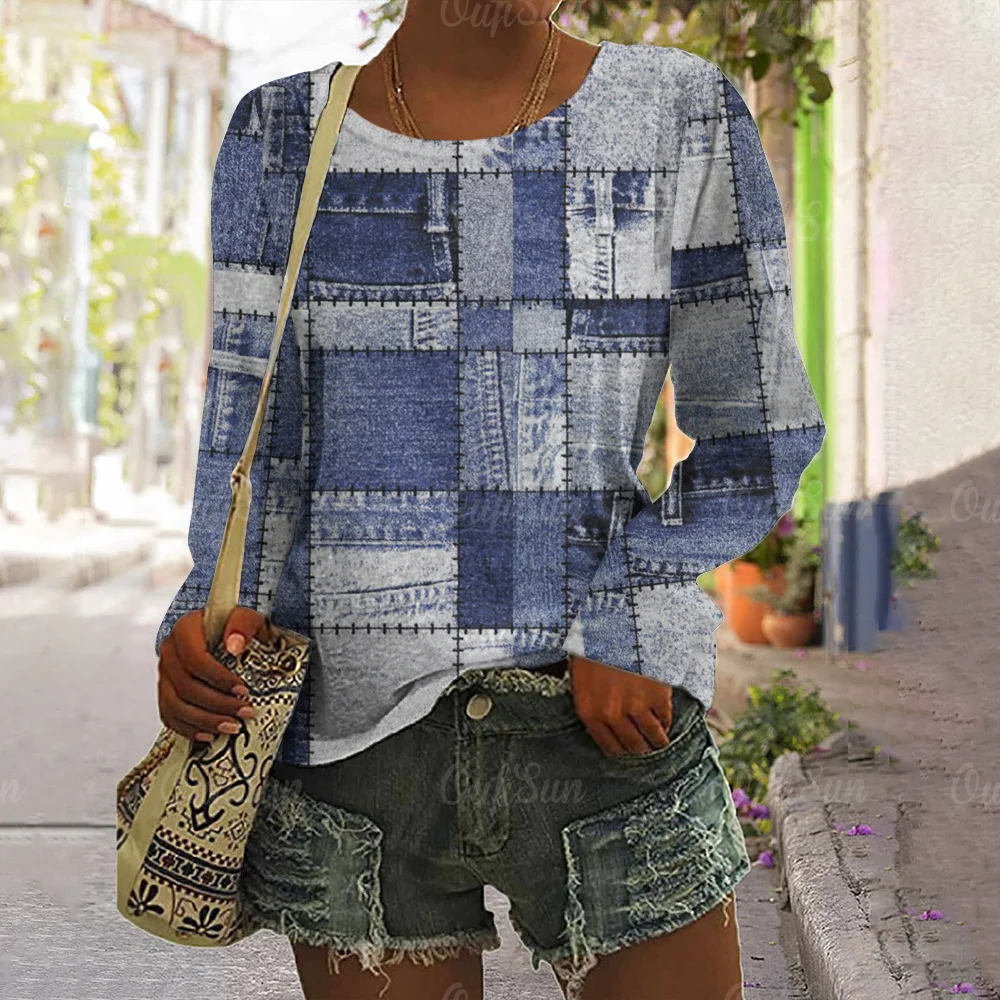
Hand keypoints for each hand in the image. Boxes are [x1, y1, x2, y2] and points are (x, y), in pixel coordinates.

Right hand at [157, 606, 268, 742]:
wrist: (232, 638)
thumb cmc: (240, 629)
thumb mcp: (250, 620)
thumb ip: (243, 625)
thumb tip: (233, 645)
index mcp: (185, 629)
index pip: (195, 659)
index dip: (218, 679)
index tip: (243, 691)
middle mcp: (169, 651)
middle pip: (185, 687)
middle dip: (218, 705)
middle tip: (245, 713)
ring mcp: (165, 673)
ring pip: (175, 705)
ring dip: (205, 721)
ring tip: (233, 727)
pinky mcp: (166, 691)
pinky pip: (169, 716)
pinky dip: (189, 729)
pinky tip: (210, 734)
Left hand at [568, 654, 672, 756]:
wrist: (613, 621)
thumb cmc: (592, 645)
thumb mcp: (580, 677)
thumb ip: (591, 702)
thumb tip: (602, 723)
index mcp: (588, 711)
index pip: (609, 746)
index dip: (621, 751)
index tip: (628, 750)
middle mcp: (611, 714)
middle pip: (632, 745)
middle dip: (640, 749)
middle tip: (647, 748)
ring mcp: (635, 706)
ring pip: (651, 737)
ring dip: (658, 742)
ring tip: (661, 741)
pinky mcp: (656, 695)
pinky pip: (665, 718)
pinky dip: (667, 722)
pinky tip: (666, 722)